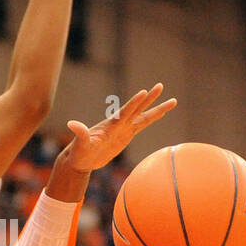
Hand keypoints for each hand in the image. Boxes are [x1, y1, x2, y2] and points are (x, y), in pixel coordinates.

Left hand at [61, 84, 175, 171]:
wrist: (81, 160)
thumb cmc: (79, 153)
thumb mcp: (80, 145)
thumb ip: (80, 134)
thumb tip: (72, 124)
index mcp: (110, 125)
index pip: (124, 112)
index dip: (134, 103)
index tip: (143, 92)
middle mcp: (119, 123)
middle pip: (138, 108)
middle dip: (149, 98)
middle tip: (160, 86)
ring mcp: (123, 128)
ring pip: (144, 116)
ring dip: (157, 108)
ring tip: (173, 101)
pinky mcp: (126, 135)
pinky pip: (142, 125)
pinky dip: (152, 118)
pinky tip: (161, 113)